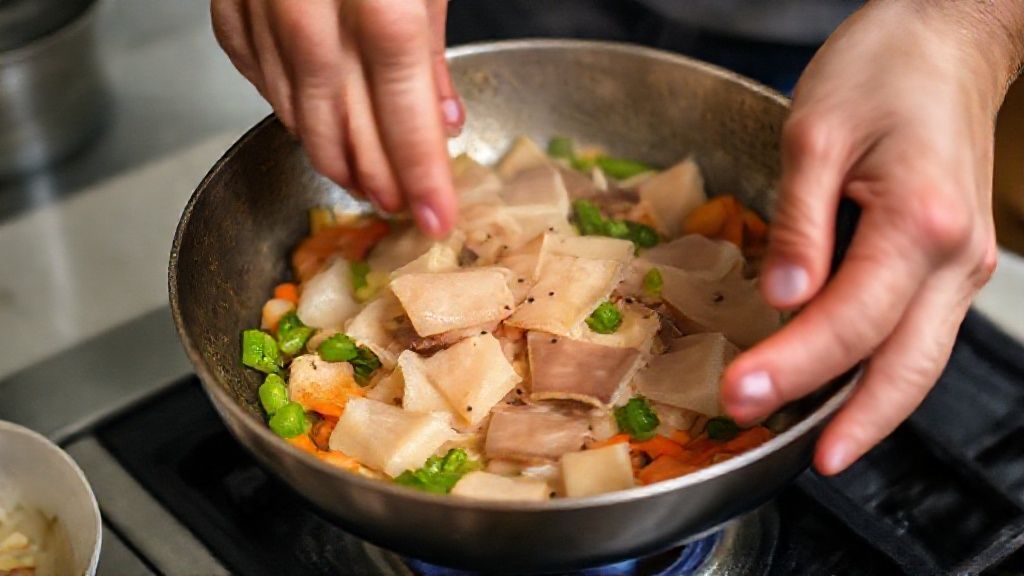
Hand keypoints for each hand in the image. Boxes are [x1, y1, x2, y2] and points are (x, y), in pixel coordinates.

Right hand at [211, 0, 460, 236]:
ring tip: (363, 180)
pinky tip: (317, 129)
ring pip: (295, 112)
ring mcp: (260, 8)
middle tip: (401, 206)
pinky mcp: (229, 6)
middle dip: (377, 179)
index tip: (436, 218)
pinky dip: (290, 113)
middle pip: (344, 125)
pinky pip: (257, 79)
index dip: (421, 173)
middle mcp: (309, 8)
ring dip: (334, 158)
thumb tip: (443, 120)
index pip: (402, 108)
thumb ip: (431, 48)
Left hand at [720, 1, 1019, 473]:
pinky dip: (879, 373)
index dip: (793, 365)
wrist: (946, 38)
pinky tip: (841, 392)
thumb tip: (784, 300)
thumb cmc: (881, 70)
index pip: (851, 319)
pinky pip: (917, 335)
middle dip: (837, 416)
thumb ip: (800, 223)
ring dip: (865, 409)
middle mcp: (955, 257)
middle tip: (769, 440)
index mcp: (921, 221)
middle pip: (903, 366)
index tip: (738, 393)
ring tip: (810, 443)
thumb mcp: (815, 132)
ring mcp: (960, 265)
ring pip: (918, 361)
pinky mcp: (949, 264)